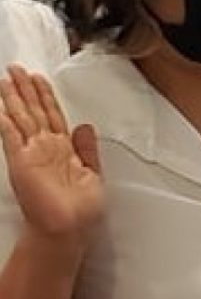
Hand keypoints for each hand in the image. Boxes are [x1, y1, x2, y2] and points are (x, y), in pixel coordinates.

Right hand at [0, 65, 101, 243]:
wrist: (68, 229)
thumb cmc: (79, 211)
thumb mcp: (92, 173)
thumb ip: (87, 149)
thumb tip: (85, 126)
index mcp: (62, 150)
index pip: (51, 115)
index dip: (45, 96)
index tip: (38, 78)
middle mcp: (44, 148)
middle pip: (33, 111)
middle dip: (25, 89)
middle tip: (15, 68)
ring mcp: (31, 154)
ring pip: (21, 118)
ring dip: (14, 98)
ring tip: (6, 79)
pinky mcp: (21, 162)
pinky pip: (11, 136)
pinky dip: (5, 121)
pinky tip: (0, 108)